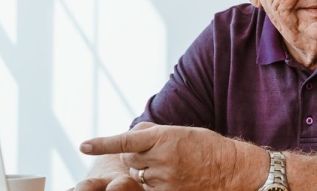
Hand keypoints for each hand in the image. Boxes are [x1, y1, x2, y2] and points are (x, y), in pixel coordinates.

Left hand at [79, 122, 240, 189]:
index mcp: (165, 137)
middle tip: (160, 153)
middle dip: (137, 155)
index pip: (127, 141)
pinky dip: (153, 184)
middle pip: (129, 158)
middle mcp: (163, 159)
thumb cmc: (205, 146)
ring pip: (138, 174)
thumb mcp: (180, 131)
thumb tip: (129, 136)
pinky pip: (147, 188)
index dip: (103, 144)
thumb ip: (152, 133)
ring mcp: (165, 179)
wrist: (232, 168)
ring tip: (173, 166)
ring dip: (147, 170)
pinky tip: (173, 177)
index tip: (84, 146)